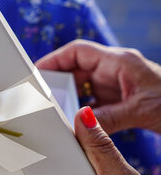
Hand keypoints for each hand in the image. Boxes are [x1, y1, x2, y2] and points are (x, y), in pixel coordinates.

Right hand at [36, 39, 160, 133]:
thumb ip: (108, 117)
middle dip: (58, 78)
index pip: (78, 51)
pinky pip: (92, 97)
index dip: (54, 58)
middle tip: (40, 94)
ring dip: (69, 94)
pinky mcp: (119, 96)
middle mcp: (115, 68)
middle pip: (76, 66)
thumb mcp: (139, 112)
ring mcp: (116, 82)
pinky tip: (74, 118)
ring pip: (82, 82)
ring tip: (54, 108)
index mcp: (119, 61)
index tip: (36, 72)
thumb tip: (80, 122)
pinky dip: (81, 106)